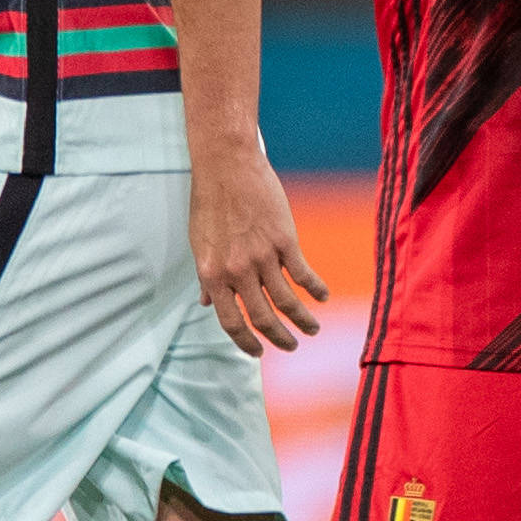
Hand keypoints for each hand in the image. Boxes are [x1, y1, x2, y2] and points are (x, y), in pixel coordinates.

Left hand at [190, 138, 330, 356]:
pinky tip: (322, 297)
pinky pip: (304, 274)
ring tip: (311, 330)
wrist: (227, 167)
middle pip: (263, 318)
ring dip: (302, 321)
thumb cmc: (209, 203)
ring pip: (287, 302)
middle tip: (291, 346)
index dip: (245, 342)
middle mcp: (237, 271)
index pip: (230, 322)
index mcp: (212, 275)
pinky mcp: (285, 241)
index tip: (257, 353)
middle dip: (279, 338)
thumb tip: (206, 304)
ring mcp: (262, 257)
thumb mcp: (199, 244)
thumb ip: (206, 278)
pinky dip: (315, 289)